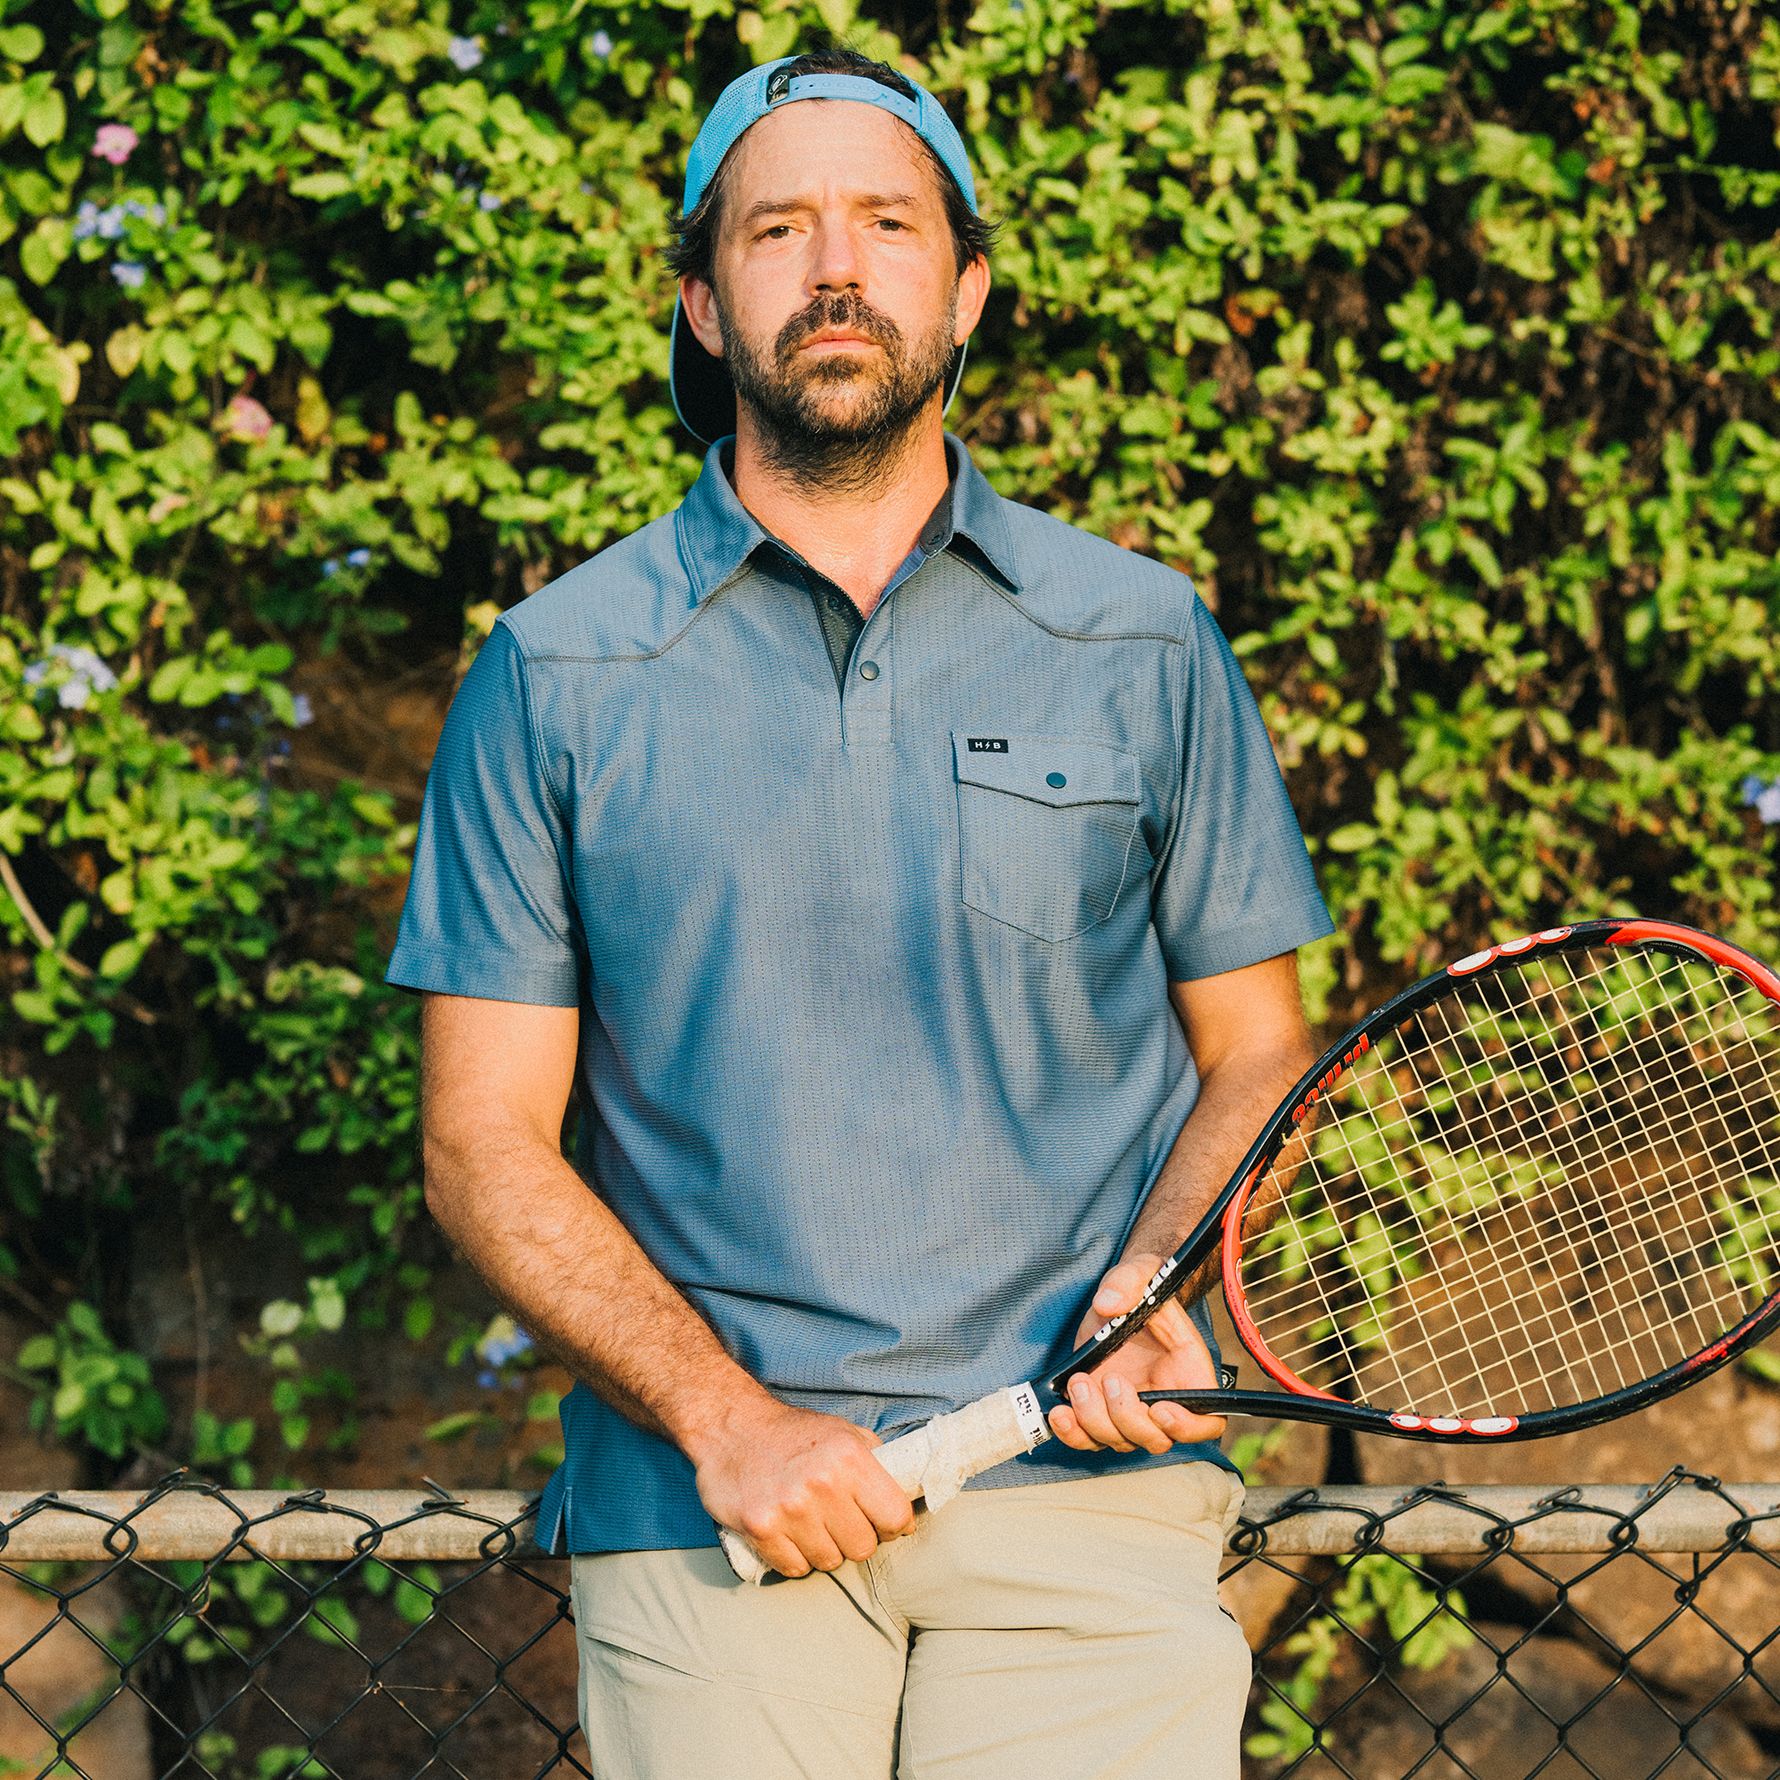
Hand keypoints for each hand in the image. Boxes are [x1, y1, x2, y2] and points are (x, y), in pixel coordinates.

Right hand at [691, 1396, 914, 1577]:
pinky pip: (795, 1569)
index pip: (895, 1515)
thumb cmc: (793, 1433)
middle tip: (841, 1523)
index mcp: (849, 1457)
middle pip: (863, 1547)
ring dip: (824, 1549)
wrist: (731, 1426)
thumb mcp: (843, 1432)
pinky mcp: (760, 1529)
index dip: (895, 1526)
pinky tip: (789, 1535)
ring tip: (812, 1525)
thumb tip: (908, 1492)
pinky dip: (796, 1558)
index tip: (885, 1524)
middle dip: (856, 1538)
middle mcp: (822, 1484)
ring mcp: (789, 1509)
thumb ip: (876, 1460)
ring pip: (829, 1561)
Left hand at [1047, 1253, 1227, 1453]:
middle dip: (1127, 1417)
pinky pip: (1090, 1439)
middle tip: (1109, 1379)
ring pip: (1120, 1441)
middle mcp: (1164, 1401)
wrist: (1118, 1298)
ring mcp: (1130, 1412)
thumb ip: (1128, 1281)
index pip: (1206, 1422)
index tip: (1159, 1409)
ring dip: (1095, 1421)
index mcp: (1189, 1375)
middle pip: (1155, 1438)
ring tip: (1079, 1382)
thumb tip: (1107, 1305)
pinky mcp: (1100, 1412)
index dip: (1187, 1427)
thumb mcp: (1141, 1272)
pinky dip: (1073, 1433)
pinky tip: (1060, 1413)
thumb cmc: (1141, 1287)